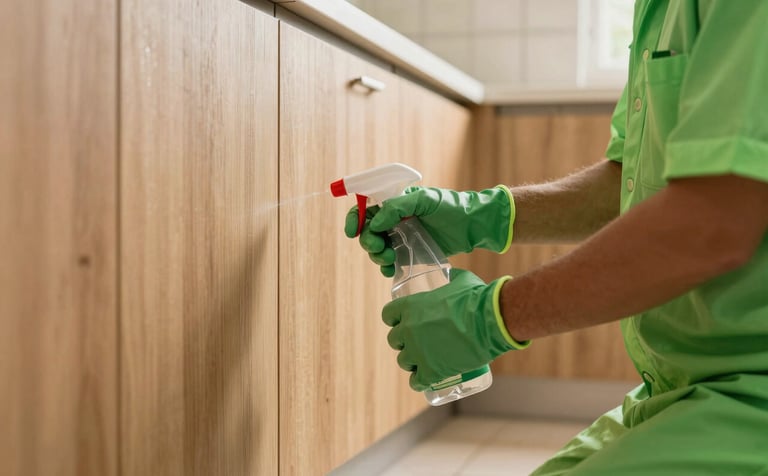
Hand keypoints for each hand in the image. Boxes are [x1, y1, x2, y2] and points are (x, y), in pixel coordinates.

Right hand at [344, 186, 513, 276]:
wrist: (473, 225)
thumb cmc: (451, 206)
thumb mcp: (425, 200)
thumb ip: (397, 207)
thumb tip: (374, 223)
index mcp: (394, 203)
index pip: (365, 208)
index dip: (355, 219)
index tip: (352, 232)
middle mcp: (394, 219)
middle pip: (367, 232)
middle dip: (368, 241)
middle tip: (380, 247)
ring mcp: (401, 237)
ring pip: (376, 248)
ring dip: (376, 256)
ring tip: (388, 259)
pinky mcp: (409, 253)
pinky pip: (389, 262)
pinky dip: (385, 267)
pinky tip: (390, 269)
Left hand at [382, 268, 528, 390]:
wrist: (491, 322)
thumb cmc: (477, 299)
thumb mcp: (461, 281)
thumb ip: (451, 277)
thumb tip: (450, 273)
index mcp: (410, 306)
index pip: (388, 314)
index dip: (395, 319)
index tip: (402, 321)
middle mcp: (408, 329)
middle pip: (393, 339)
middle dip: (403, 341)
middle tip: (417, 341)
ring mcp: (418, 352)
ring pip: (403, 361)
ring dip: (411, 361)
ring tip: (423, 361)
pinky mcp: (431, 371)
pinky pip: (416, 381)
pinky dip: (420, 381)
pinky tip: (425, 380)